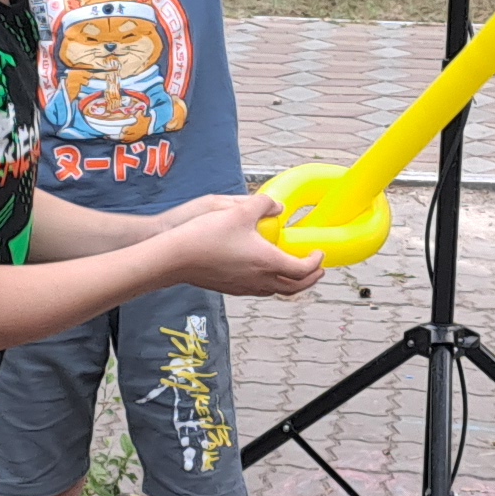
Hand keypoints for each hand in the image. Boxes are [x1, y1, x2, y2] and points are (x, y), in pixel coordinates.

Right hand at [178, 194, 327, 297]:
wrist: (175, 257)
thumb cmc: (206, 234)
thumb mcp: (238, 210)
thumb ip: (263, 204)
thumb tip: (278, 207)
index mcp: (267, 261)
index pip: (302, 270)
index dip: (315, 262)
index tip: (319, 254)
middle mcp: (259, 279)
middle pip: (294, 288)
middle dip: (310, 279)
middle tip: (317, 269)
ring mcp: (243, 287)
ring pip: (276, 291)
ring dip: (291, 283)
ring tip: (293, 271)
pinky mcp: (230, 288)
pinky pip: (259, 291)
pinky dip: (271, 284)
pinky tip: (263, 272)